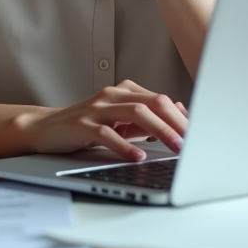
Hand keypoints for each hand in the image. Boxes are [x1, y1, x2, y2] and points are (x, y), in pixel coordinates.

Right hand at [16, 80, 187, 160]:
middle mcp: (112, 95)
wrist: (45, 129)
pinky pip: (106, 133)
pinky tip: (138, 156)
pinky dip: (125, 145)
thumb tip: (181, 115)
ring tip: (175, 147)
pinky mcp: (81, 124)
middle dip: (177, 123)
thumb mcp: (121, 122)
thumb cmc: (87, 126)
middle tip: (194, 142)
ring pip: (134, 113)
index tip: (201, 135)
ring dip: (160, 131)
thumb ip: (147, 119)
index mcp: (124, 91)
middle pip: (153, 103)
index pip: (161, 100)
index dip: (183, 118)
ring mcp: (96, 108)